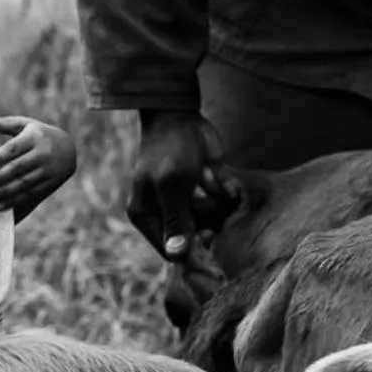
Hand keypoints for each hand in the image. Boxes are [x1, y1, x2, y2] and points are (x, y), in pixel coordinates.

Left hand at [0, 115, 76, 215]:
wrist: (69, 149)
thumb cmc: (39, 135)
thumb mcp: (25, 125)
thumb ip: (5, 124)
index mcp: (34, 137)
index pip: (13, 148)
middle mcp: (43, 154)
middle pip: (18, 167)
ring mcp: (48, 170)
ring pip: (24, 183)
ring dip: (5, 192)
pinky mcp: (50, 184)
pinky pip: (31, 194)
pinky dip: (16, 201)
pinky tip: (1, 205)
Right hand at [125, 109, 231, 262]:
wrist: (182, 115)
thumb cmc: (170, 147)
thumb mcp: (171, 184)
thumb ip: (176, 220)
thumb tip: (176, 256)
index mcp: (147, 217)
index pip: (172, 252)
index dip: (194, 251)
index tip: (211, 236)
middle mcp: (165, 215)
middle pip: (197, 239)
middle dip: (207, 216)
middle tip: (202, 192)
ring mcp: (187, 205)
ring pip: (214, 223)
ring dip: (217, 201)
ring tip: (205, 176)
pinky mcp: (205, 194)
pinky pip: (224, 207)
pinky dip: (224, 191)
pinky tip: (214, 173)